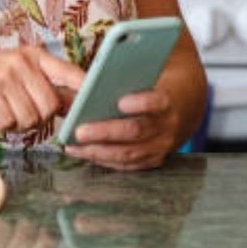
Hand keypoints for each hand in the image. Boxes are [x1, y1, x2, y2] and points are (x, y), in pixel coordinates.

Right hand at [0, 47, 83, 134]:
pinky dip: (4, 126)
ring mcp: (4, 78)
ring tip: (7, 111)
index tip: (93, 104)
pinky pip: (9, 123)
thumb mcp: (18, 68)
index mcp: (35, 55)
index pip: (71, 73)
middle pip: (51, 106)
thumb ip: (46, 82)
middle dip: (41, 117)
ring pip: (31, 119)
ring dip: (20, 124)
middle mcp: (22, 63)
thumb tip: (77, 103)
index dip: (85, 91)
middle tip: (24, 112)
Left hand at [63, 88, 180, 170]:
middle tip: (79, 131)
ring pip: (128, 153)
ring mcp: (160, 147)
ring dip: (97, 151)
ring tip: (72, 146)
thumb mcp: (137, 82)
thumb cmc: (145, 93)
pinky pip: (125, 165)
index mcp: (165, 102)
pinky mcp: (151, 162)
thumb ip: (112, 85)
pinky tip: (83, 153)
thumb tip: (74, 92)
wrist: (173, 113)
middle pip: (135, 131)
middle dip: (105, 132)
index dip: (140, 102)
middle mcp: (166, 127)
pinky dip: (102, 160)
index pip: (156, 101)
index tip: (120, 101)